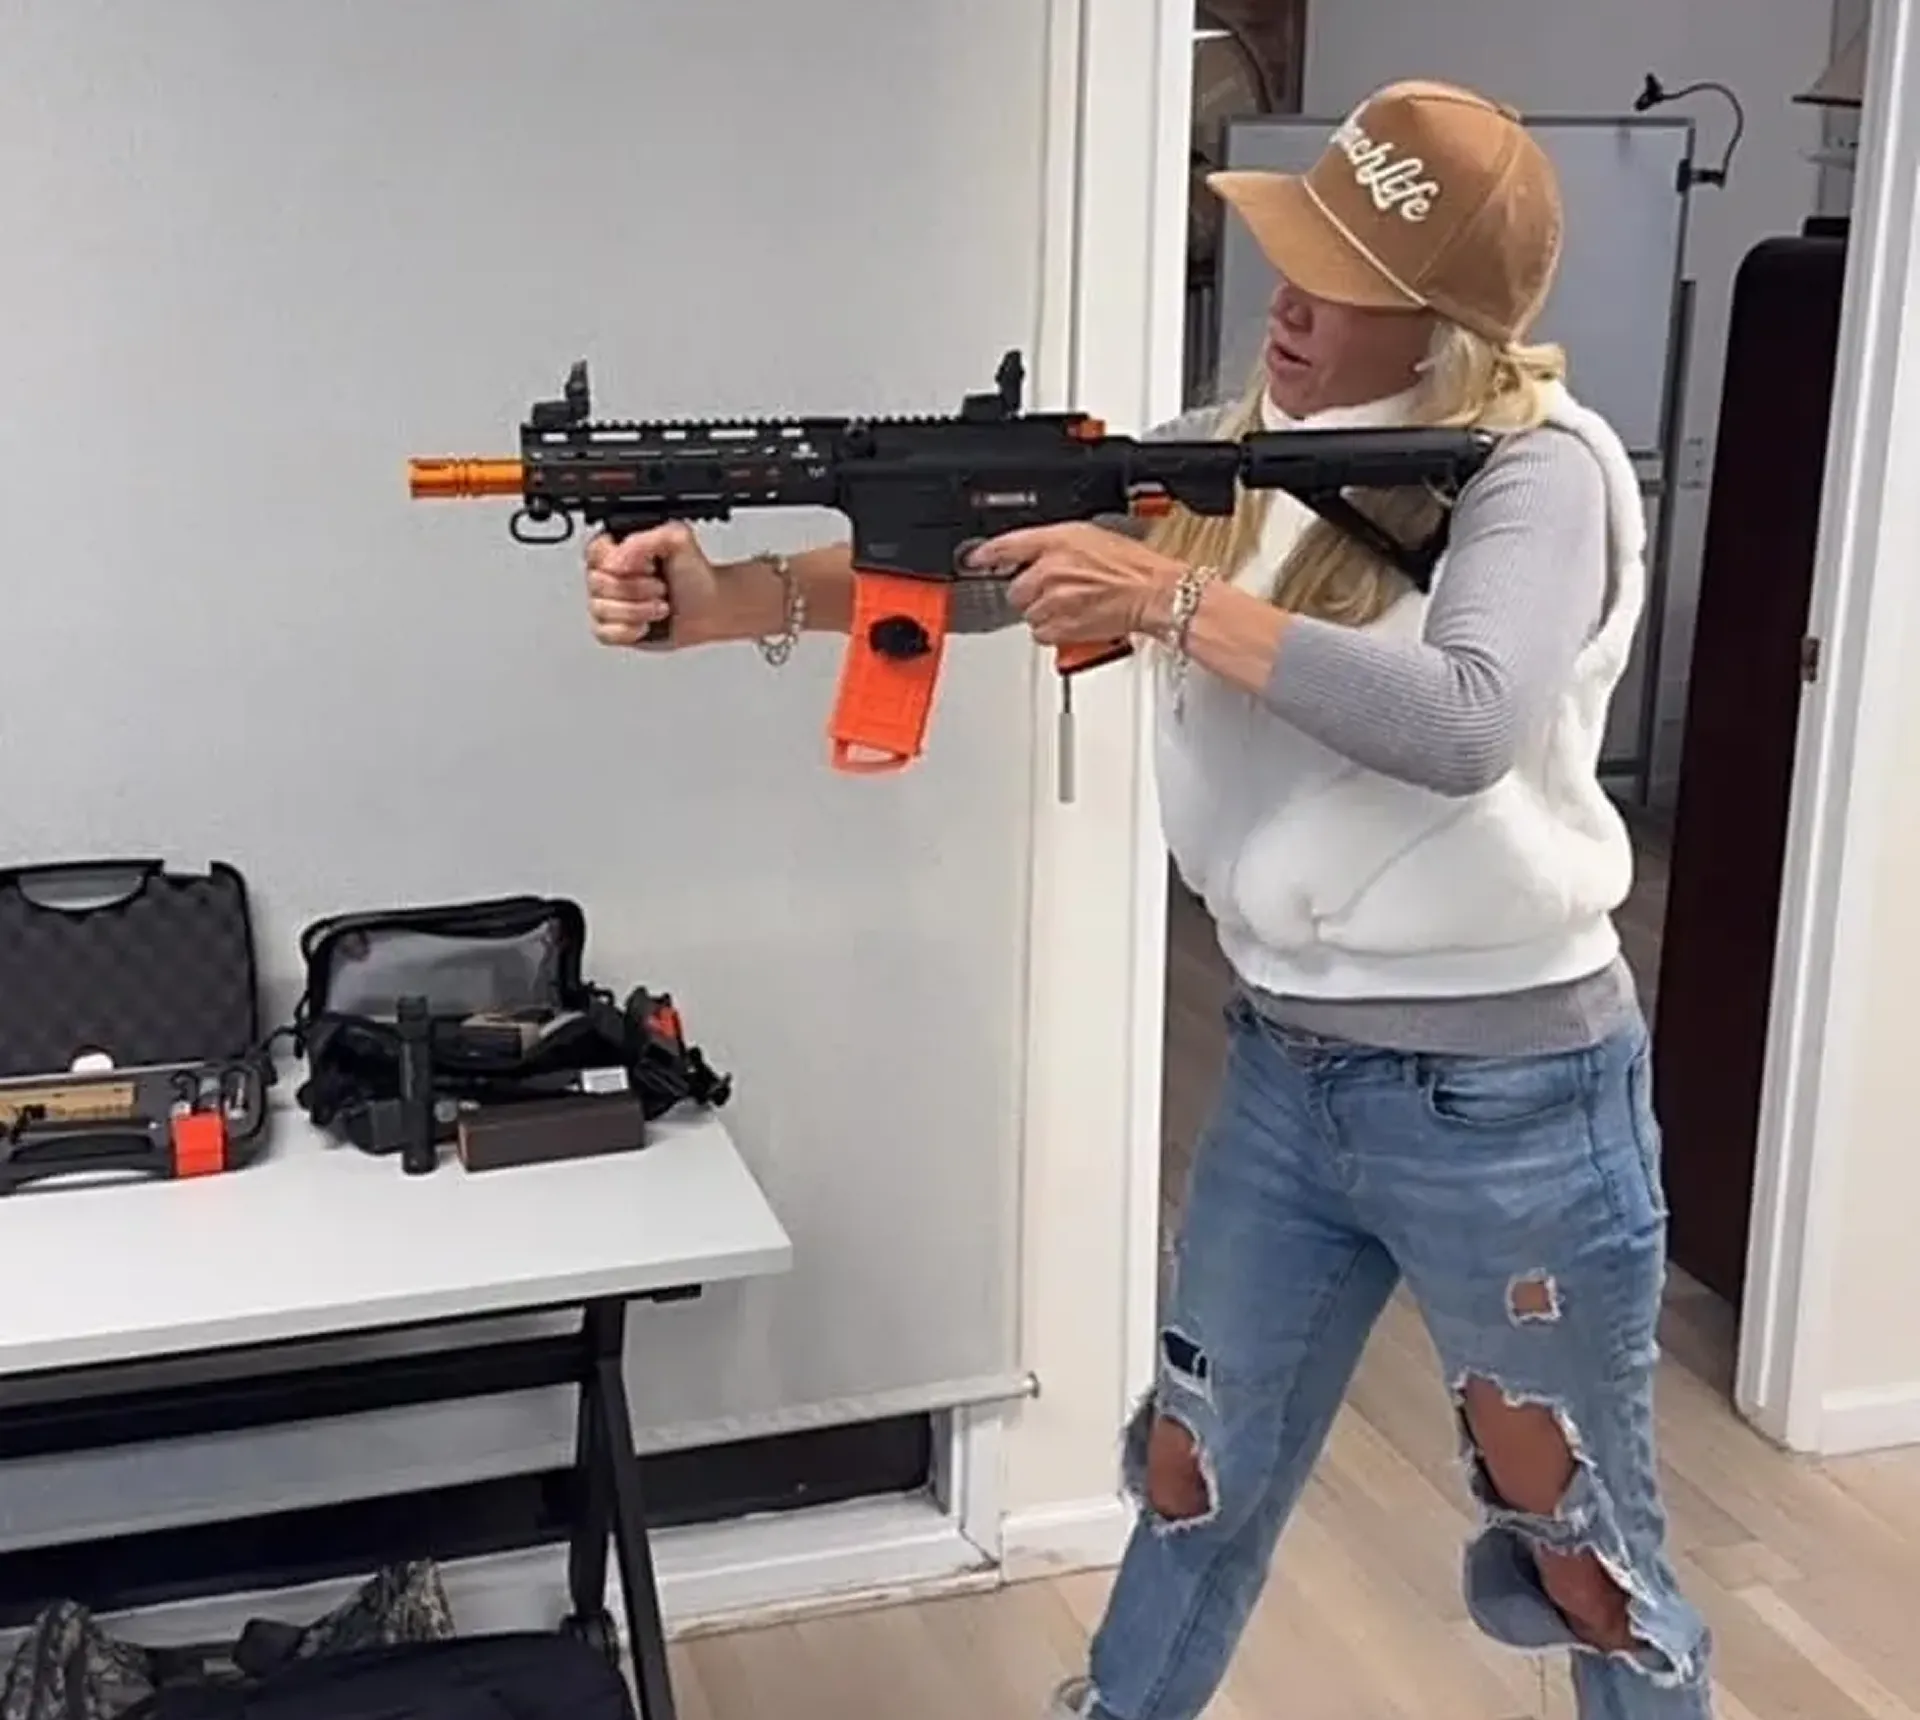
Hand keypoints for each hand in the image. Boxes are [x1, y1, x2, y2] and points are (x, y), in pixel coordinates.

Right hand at [583, 522, 721, 648]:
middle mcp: (610, 573)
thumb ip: (642, 540)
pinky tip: (645, 624)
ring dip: (636, 611)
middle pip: (596, 583)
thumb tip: (614, 561)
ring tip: (659, 606)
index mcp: (619, 547)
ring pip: (599, 609)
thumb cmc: (695, 576)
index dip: (620, 563)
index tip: (648, 568)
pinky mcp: (614, 627)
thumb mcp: (677, 540)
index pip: (594, 552)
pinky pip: (603, 633)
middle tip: (660, 588)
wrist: (710, 608)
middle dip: (635, 589)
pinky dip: (628, 631)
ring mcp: (609, 601)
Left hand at [966, 522, 1182, 645]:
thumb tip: (1032, 553)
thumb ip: (1056, 545)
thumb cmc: (1133, 567)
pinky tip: (1074, 621)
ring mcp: (1053, 600)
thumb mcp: (1091, 537)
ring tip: (1073, 607)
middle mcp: (1050, 569)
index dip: (984, 554)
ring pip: (1028, 614)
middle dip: (1031, 593)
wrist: (1154, 593)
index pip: (1006, 545)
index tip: (973, 560)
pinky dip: (1054, 632)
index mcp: (1057, 540)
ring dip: (1045, 614)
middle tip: (1058, 593)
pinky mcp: (1059, 627)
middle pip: (1015, 589)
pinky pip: (1041, 633)